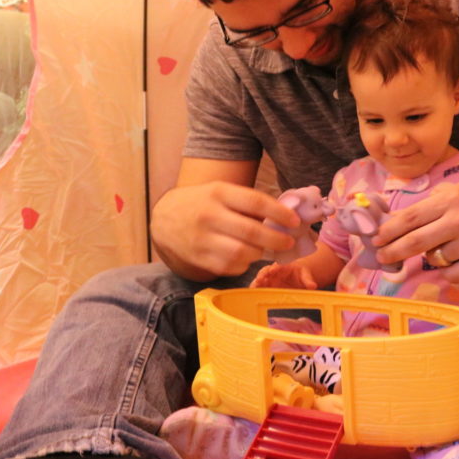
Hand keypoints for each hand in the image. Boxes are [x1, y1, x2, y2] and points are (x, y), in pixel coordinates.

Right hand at [150, 181, 298, 279]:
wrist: (163, 219)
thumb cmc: (201, 203)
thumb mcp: (219, 192)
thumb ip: (246, 202)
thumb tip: (284, 216)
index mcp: (218, 193)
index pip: (255, 202)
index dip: (279, 213)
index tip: (294, 221)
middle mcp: (209, 215)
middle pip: (251, 232)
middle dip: (276, 239)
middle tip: (288, 241)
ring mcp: (202, 239)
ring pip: (242, 253)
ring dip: (259, 253)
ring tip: (264, 249)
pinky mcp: (198, 259)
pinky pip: (230, 266)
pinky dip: (243, 264)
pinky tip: (245, 257)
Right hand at [250, 262, 316, 289]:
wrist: (297, 277)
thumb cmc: (299, 273)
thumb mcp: (305, 274)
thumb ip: (308, 279)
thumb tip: (312, 285)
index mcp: (283, 265)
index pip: (278, 265)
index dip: (275, 267)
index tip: (273, 270)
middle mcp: (274, 271)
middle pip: (266, 271)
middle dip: (262, 275)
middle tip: (259, 279)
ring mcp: (269, 278)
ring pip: (260, 279)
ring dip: (256, 283)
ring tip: (253, 287)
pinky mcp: (266, 286)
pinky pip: (259, 287)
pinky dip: (255, 289)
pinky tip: (251, 293)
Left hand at [372, 177, 458, 282]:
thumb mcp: (458, 190)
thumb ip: (431, 205)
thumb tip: (398, 220)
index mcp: (450, 200)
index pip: (410, 218)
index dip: (389, 231)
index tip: (375, 239)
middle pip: (416, 242)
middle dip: (393, 251)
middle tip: (381, 257)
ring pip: (435, 259)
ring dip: (431, 256)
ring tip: (442, 246)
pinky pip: (453, 274)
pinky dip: (449, 269)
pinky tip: (455, 259)